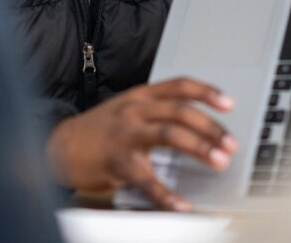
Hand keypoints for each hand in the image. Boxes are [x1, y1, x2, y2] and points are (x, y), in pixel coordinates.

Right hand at [45, 77, 236, 210]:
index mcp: (141, 96)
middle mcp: (135, 110)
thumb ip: (157, 111)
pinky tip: (181, 205)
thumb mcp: (127, 109)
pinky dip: (167, 195)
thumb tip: (197, 124)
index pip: (179, 86)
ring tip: (219, 162)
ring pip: (170, 135)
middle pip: (181, 111)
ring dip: (199, 148)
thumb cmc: (98, 130)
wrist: (60, 145)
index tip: (229, 104)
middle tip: (231, 144)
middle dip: (211, 127)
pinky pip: (147, 179)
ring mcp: (126, 134)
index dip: (207, 92)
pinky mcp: (118, 161)